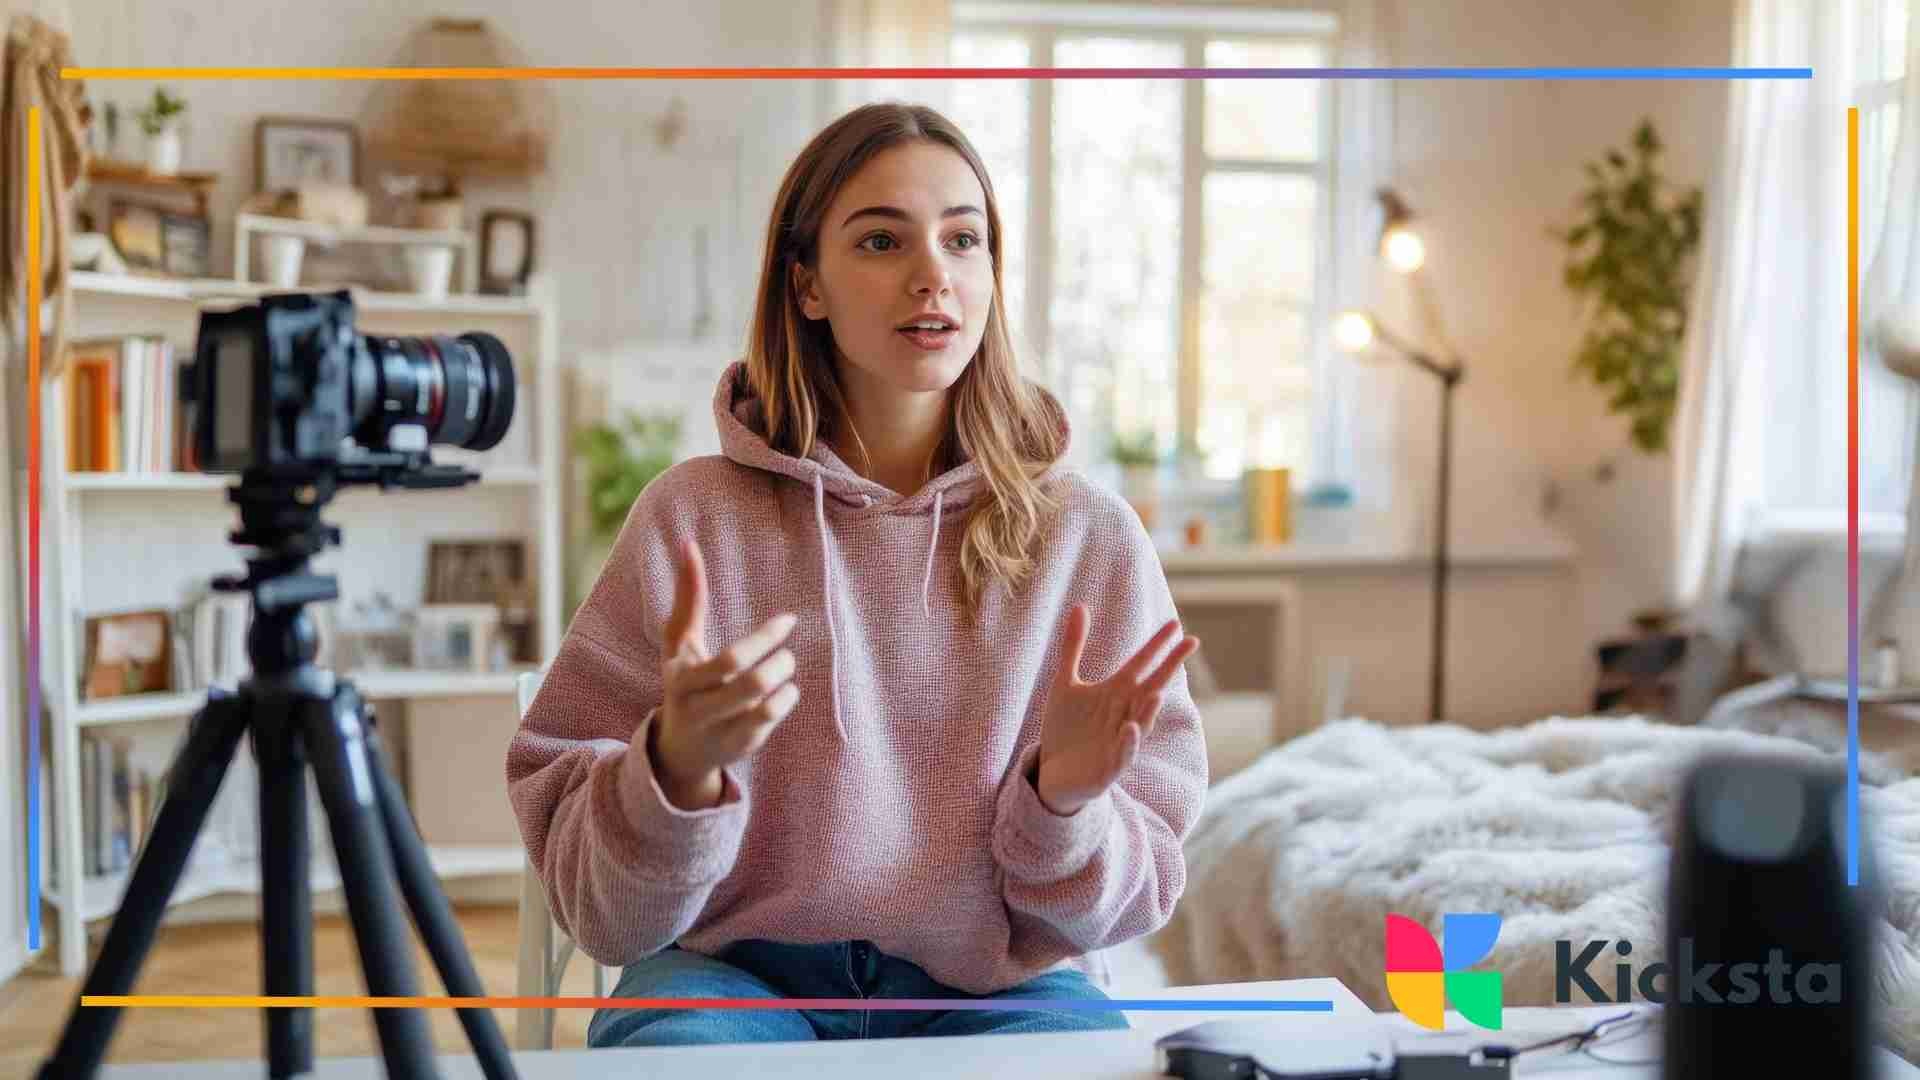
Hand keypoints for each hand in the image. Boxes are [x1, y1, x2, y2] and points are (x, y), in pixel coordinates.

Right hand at [649, 540, 801, 809]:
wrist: (677, 748)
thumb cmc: (683, 680)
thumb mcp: (679, 643)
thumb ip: (689, 597)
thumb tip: (689, 544)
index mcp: (682, 680)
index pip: (731, 660)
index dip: (766, 638)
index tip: (789, 620)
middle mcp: (698, 710)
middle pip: (752, 683)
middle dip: (779, 661)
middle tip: (787, 651)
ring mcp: (719, 732)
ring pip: (766, 707)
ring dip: (784, 682)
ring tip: (784, 667)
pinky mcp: (738, 748)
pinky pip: (771, 723)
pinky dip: (785, 701)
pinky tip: (783, 692)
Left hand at [1034, 604, 1197, 815]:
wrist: (1052, 772)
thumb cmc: (1066, 728)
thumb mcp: (1065, 683)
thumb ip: (1074, 646)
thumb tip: (1080, 605)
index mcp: (1116, 693)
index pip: (1142, 664)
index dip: (1157, 645)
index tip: (1175, 623)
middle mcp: (1124, 714)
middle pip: (1151, 687)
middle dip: (1169, 667)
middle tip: (1190, 643)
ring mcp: (1120, 740)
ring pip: (1141, 722)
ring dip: (1149, 709)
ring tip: (1158, 692)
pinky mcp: (1109, 766)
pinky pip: (1123, 753)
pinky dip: (1128, 742)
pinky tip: (1130, 728)